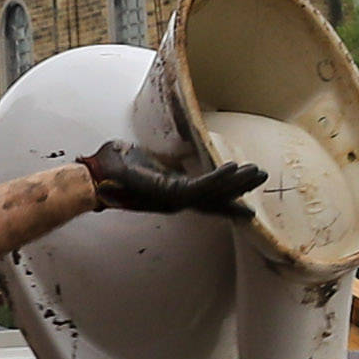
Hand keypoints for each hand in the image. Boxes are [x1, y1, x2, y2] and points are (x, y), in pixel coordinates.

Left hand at [80, 141, 266, 217]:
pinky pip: (200, 186)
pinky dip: (218, 177)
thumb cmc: (115, 167)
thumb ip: (165, 163)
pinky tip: (233, 168)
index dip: (227, 199)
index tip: (247, 202)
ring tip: (256, 172)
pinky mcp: (169, 192)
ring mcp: (174, 198)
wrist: (96, 176)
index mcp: (173, 193)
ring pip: (213, 192)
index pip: (206, 197)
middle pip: (215, 197)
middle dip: (240, 190)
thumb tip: (175, 155)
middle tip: (262, 178)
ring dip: (236, 182)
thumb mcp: (147, 161)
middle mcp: (176, 200)